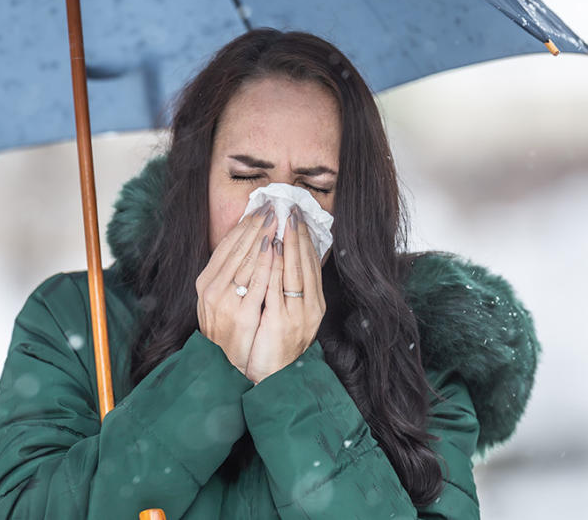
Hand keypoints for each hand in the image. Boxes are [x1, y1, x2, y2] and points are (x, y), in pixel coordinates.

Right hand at [195, 202, 277, 375]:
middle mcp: (211, 288)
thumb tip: (246, 246)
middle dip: (255, 225)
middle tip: (272, 206)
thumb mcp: (220, 298)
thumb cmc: (226, 329)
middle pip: (236, 249)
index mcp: (206, 281)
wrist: (224, 365)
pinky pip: (256, 283)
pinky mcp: (242, 314)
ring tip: (277, 219)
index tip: (259, 209)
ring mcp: (225, 301)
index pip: (226, 245)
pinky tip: (276, 248)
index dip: (243, 225)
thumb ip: (229, 274)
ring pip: (246, 261)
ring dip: (262, 237)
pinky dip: (266, 263)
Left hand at [244, 206, 328, 384]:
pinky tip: (273, 248)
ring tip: (282, 221)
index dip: (306, 239)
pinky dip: (276, 266)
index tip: (298, 217)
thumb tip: (288, 260)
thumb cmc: (277, 345)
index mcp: (314, 304)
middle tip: (292, 209)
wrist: (273, 378)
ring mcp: (297, 316)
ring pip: (295, 272)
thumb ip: (290, 290)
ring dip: (289, 244)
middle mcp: (310, 309)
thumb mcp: (289, 315)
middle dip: (299, 235)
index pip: (312, 265)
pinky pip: (279, 288)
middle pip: (306, 264)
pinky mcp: (281, 323)